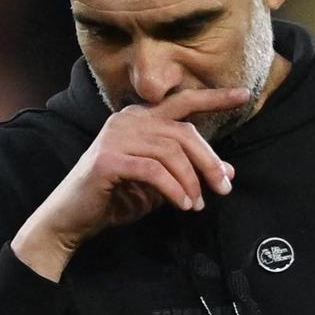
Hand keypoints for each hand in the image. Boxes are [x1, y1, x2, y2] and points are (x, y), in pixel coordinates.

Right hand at [12, 87, 246, 280]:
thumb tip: (228, 172)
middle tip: (223, 187)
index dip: (213, 98)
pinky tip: (181, 205)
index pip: (181, 102)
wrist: (71, 219)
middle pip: (183, 131)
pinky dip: (173, 189)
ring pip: (171, 152)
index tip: (243, 96)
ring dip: (191, 181)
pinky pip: (153, 171)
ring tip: (195, 204)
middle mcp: (127, 120)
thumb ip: (189, 172)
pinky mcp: (108, 159)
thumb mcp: (161, 184)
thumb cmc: (115, 198)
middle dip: (209, 161)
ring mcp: (115, 137)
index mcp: (139, 118)